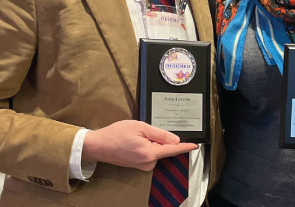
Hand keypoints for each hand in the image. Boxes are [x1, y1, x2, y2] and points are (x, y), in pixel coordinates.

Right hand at [82, 120, 197, 170]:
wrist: (98, 145)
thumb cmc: (117, 134)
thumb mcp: (140, 127)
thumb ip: (160, 134)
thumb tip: (175, 140)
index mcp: (150, 153)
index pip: (172, 149)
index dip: (185, 147)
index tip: (195, 145)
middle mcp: (147, 163)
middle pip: (164, 149)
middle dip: (160, 138)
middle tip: (144, 130)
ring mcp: (142, 166)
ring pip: (156, 150)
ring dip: (152, 141)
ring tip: (136, 134)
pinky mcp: (137, 165)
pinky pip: (149, 153)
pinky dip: (148, 145)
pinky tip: (135, 139)